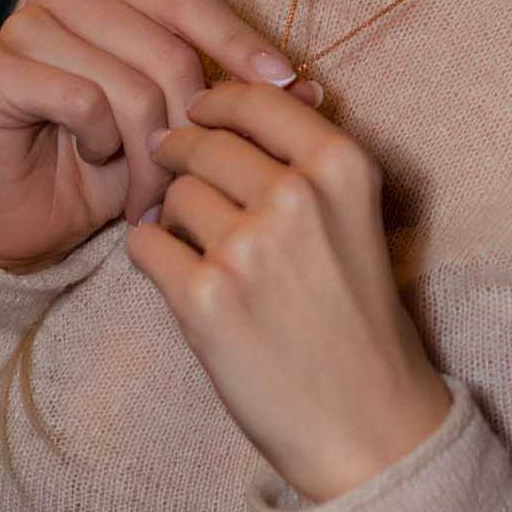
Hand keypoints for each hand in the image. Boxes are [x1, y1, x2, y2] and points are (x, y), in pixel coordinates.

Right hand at [0, 0, 322, 274]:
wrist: (31, 218)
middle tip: (194, 181)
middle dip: (189, 126)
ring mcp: (20, 22)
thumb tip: (318, 91)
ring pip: (124, 82)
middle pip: (162, 47)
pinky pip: (77, 99)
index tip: (288, 87)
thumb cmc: (111, 163)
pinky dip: (97, 141)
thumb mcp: (183, 125)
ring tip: (149, 193)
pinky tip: (92, 159)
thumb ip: (240, 98)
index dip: (240, 42)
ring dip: (146, 152)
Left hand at [132, 77, 453, 504]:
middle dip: (180, 151)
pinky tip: (172, 269)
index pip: (255, 99)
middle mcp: (296, 196)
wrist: (365, 419)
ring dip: (170, 211)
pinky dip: (150, 252)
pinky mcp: (206, 298)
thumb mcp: (355, 216)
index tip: (199, 111)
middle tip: (169, 163)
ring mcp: (248, 247)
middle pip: (205, 142)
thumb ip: (308, 156)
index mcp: (341, 166)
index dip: (216, 100)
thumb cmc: (357, 315)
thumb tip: (254, 92)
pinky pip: (146, 244)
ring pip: (174, 194)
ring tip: (190, 239)